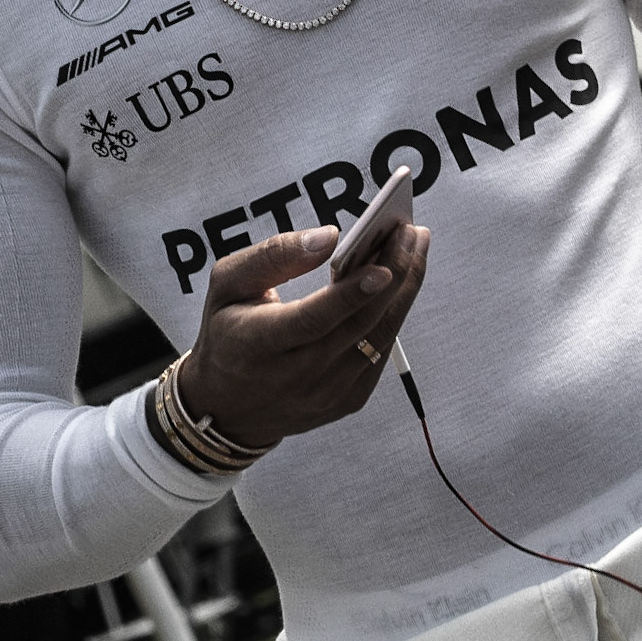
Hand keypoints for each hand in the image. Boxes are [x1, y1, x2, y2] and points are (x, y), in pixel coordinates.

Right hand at [169, 220, 429, 451]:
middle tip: (410, 232)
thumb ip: (272, 255)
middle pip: (358, 325)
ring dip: (404, 289)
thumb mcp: (226, 284)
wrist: (227, 408)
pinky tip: (402, 278)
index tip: (383, 266)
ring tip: (415, 244)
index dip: (349, 295)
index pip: (312, 321)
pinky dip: (394, 311)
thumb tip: (329, 236)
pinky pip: (380, 351)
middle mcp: (296, 376)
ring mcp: (326, 394)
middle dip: (393, 275)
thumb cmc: (227, 331)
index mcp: (257, 344)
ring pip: (379, 338)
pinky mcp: (348, 400)